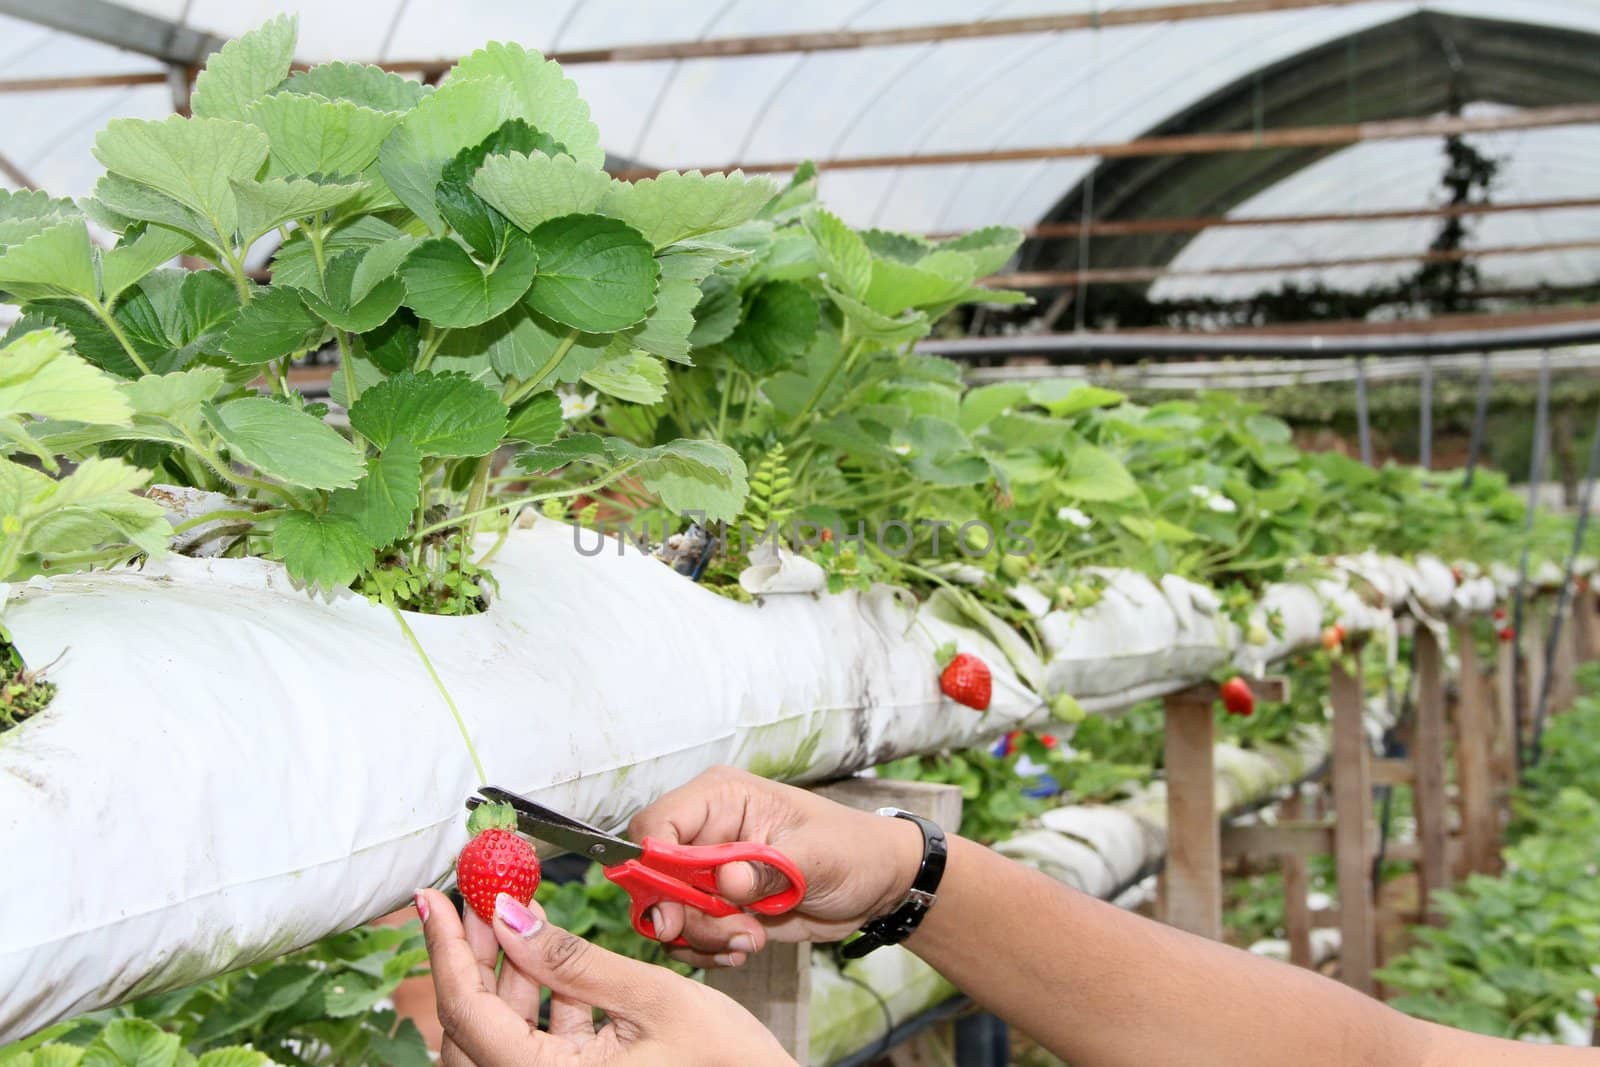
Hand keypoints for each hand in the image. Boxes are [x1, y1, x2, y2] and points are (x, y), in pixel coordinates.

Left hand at [416, 889, 794, 1065]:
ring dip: (502, 976)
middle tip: (477, 893)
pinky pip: (533, 1048)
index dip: (445, 949)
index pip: (467, 1014)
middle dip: (470, 956)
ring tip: (512, 913)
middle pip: (472, 1029)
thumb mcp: (654, 999)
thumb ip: (573, 960)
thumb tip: (507, 916)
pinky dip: (536, 1002)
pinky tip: (552, 959)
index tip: (432, 897)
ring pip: (499, 1037)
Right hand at [628, 766, 923, 966]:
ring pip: (668, 913)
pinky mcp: (718, 905)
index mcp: (720, 798)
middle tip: (732, 932)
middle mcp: (705, 831)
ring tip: (751, 939)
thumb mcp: (817, 856)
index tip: (679, 909)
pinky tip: (746, 947)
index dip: (655, 869)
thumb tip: (726, 880)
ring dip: (704, 938)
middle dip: (685, 915)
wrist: (875, 883)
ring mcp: (709, 872)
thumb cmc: (852, 850)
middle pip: (653, 876)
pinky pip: (688, 936)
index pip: (655, 826)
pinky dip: (709, 950)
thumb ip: (768, 868)